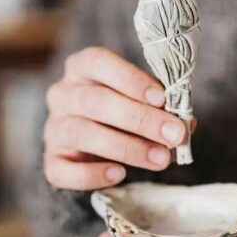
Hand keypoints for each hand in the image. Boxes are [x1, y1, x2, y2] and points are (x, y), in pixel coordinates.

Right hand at [44, 47, 191, 190]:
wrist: (94, 143)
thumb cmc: (122, 111)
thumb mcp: (141, 100)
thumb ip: (160, 106)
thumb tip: (185, 123)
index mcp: (82, 68)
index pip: (99, 62)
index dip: (131, 79)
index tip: (162, 98)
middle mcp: (62, 94)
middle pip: (96, 101)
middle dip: (139, 118)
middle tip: (173, 134)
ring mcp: (54, 127)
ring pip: (82, 133)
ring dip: (126, 147)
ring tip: (160, 159)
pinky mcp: (51, 160)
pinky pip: (62, 170)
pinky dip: (92, 174)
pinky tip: (119, 174)